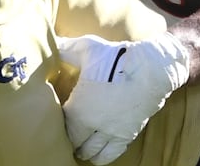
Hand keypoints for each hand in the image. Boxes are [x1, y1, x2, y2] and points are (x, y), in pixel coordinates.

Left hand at [56, 32, 189, 165]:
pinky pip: (110, 155)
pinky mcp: (127, 136)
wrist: (150, 70)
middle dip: (69, 139)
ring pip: (91, 152)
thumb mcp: (86, 48)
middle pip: (74, 141)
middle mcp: (93, 124)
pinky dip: (101, 157)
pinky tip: (97, 156)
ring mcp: (110, 132)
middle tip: (65, 136)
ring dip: (84, 150)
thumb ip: (64, 49)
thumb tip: (49, 44)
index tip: (54, 118)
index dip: (56, 121)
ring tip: (79, 148)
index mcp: (78, 106)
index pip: (61, 122)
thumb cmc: (115, 58)